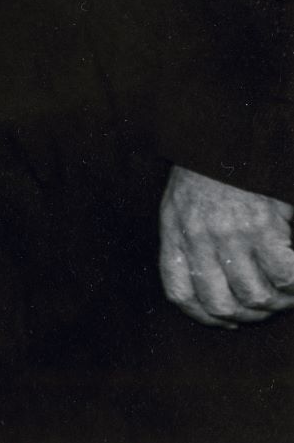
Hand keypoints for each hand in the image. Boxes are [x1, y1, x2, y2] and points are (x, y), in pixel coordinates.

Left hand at [159, 164, 293, 326]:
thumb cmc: (206, 175)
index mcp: (174, 233)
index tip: (225, 320)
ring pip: (256, 296)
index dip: (204, 317)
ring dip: (277, 303)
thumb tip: (214, 291)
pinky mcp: (263, 226)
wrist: (225, 137)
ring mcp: (230, 233)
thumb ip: (187, 243)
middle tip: (264, 305)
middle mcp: (199, 237)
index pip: (180, 293)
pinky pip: (284, 275)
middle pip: (222, 305)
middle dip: (247, 315)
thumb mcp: (179, 205)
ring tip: (285, 292)